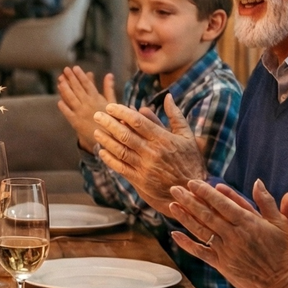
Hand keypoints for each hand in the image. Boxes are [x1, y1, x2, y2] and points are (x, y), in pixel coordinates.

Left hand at [56, 66, 115, 149]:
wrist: (110, 139)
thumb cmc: (112, 119)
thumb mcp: (112, 103)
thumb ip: (108, 89)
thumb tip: (109, 74)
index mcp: (97, 98)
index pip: (87, 84)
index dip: (80, 75)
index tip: (75, 68)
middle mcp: (88, 104)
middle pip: (77, 89)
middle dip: (71, 78)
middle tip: (65, 69)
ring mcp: (81, 113)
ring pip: (70, 98)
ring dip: (65, 89)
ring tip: (60, 80)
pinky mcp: (76, 122)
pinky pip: (67, 113)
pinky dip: (63, 106)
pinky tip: (59, 101)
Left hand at [92, 94, 205, 214]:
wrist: (190, 192)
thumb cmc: (190, 161)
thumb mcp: (187, 136)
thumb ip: (175, 116)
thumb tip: (167, 96)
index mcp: (163, 139)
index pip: (138, 122)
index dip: (122, 112)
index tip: (110, 106)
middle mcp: (152, 152)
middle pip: (125, 135)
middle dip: (108, 123)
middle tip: (97, 115)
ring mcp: (145, 167)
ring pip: (120, 150)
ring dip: (105, 140)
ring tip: (96, 131)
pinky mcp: (140, 181)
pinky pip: (120, 167)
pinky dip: (109, 159)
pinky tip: (102, 151)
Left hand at [168, 179, 287, 287]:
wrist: (282, 284)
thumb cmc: (285, 253)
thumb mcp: (282, 224)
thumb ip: (267, 202)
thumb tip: (257, 182)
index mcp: (248, 223)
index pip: (221, 203)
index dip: (206, 192)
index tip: (193, 183)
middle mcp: (234, 235)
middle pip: (206, 214)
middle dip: (189, 200)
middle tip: (175, 189)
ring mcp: (226, 250)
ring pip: (201, 230)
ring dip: (185, 217)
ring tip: (172, 205)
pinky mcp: (222, 264)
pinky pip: (200, 252)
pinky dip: (187, 243)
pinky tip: (175, 234)